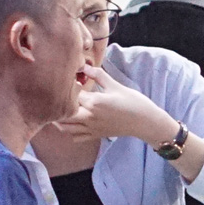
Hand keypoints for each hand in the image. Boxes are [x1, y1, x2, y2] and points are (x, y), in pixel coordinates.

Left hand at [54, 65, 177, 146]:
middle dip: (58, 106)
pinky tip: (74, 123)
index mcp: (93, 102)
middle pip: (63, 114)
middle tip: (58, 98)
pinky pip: (76, 137)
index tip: (69, 81)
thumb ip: (98, 76)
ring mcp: (91, 128)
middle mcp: (88, 117)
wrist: (145, 121)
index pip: (71, 95)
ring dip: (60, 120)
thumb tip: (85, 67)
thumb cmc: (133, 102)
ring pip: (65, 128)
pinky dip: (71, 132)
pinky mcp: (95, 135)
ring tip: (61, 111)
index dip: (68, 87)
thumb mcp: (116, 86)